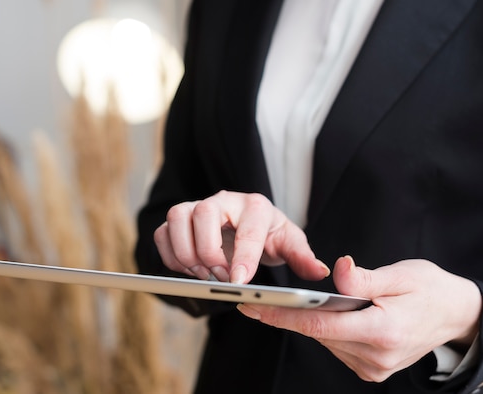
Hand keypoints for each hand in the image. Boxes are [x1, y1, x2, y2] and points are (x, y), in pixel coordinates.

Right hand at [153, 190, 329, 283]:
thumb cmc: (269, 234)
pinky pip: (162, 233)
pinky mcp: (178, 221)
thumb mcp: (289, 244)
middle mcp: (223, 200)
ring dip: (186, 253)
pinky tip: (190, 270)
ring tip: (205, 274)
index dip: (243, 255)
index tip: (239, 281)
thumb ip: (303, 257)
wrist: (248, 227)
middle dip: (210, 252)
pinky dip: (171, 256)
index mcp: (255, 205)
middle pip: (203, 213)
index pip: (247, 227)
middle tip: (223, 277)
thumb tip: (320, 270)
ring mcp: (196, 207)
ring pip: (177, 218)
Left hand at [237, 256, 481, 381]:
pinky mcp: (372, 370)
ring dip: (310, 323)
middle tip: (260, 299)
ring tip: (292, 303)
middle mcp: (377, 357)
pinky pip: (337, 347)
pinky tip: (326, 314)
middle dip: (289, 316)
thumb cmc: (430, 289)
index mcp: (384, 331)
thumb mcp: (402, 274)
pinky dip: (327, 330)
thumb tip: (337, 270)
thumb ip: (364, 277)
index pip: (321, 326)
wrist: (456, 316)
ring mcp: (374, 368)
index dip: (284, 316)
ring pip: (326, 342)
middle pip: (319, 335)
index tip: (254, 308)